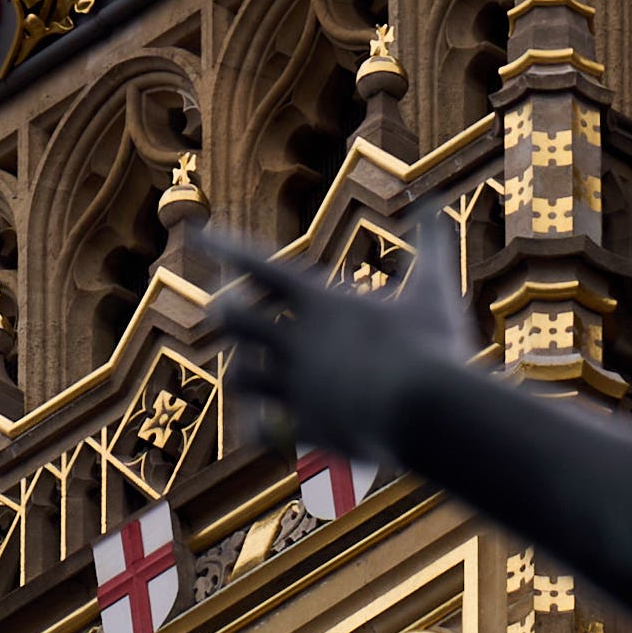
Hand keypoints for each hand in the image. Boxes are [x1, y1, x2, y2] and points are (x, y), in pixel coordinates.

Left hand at [192, 216, 477, 473]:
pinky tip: (259, 425)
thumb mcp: (433, 290)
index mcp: (319, 303)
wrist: (426, 415)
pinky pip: (262, 430)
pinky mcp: (304, 428)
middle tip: (222, 306)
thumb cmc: (432, 346)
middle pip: (235, 320)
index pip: (258, 264)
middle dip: (227, 311)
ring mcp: (296, 387)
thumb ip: (429, 245)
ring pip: (241, 376)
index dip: (225, 246)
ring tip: (247, 366)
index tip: (197, 234)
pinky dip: (259, 426)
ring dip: (244, 368)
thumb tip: (434, 203)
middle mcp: (296, 342)